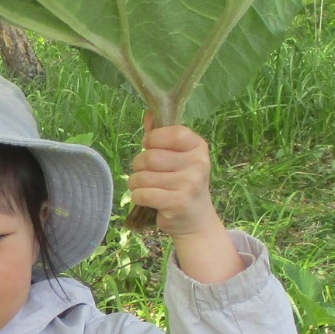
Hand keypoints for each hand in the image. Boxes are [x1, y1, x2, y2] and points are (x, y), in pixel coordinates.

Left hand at [130, 115, 243, 283]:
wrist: (196, 220)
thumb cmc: (182, 183)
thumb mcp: (177, 157)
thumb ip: (161, 136)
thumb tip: (148, 113)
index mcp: (198, 146)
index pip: (170, 132)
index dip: (152, 139)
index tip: (150, 147)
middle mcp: (198, 163)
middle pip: (150, 157)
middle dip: (139, 165)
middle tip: (145, 173)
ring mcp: (189, 184)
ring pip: (142, 177)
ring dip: (136, 183)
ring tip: (147, 187)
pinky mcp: (177, 203)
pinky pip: (142, 194)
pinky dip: (138, 196)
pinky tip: (148, 199)